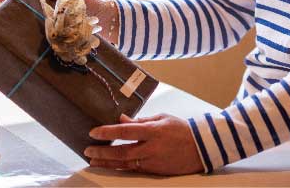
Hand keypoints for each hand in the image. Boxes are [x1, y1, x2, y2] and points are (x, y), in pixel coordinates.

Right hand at [0, 0, 118, 43]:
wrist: (107, 21)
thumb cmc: (91, 4)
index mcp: (52, 3)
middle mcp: (50, 17)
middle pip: (28, 15)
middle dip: (14, 14)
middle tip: (0, 15)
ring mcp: (54, 30)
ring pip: (34, 31)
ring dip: (22, 31)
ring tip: (8, 31)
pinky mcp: (61, 43)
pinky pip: (47, 45)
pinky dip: (37, 47)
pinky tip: (27, 49)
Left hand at [84, 114, 203, 175]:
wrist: (202, 148)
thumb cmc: (181, 129)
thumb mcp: (161, 118)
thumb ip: (140, 120)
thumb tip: (121, 119)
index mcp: (153, 131)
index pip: (125, 130)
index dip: (108, 131)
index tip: (93, 131)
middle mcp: (151, 147)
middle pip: (122, 151)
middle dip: (103, 151)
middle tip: (87, 150)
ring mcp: (153, 161)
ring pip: (125, 164)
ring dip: (107, 162)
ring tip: (93, 161)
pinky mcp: (155, 171)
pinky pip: (134, 170)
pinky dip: (120, 168)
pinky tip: (110, 166)